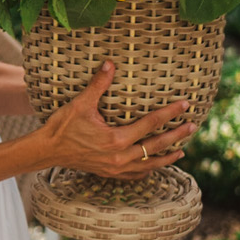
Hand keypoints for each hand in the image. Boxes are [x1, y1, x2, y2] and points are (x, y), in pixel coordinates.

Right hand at [39, 60, 193, 180]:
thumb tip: (110, 64)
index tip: (184, 105)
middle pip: (156, 146)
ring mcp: (115, 167)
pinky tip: (154, 166)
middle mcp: (120, 156)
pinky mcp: (109, 173)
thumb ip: (98, 84)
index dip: (169, 113)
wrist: (47, 150)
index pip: (150, 124)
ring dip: (166, 157)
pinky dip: (147, 170)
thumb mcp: (80, 103)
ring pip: (149, 164)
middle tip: (192, 126)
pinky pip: (135, 175)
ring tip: (182, 151)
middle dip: (176, 136)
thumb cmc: (62, 126)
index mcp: (116, 139)